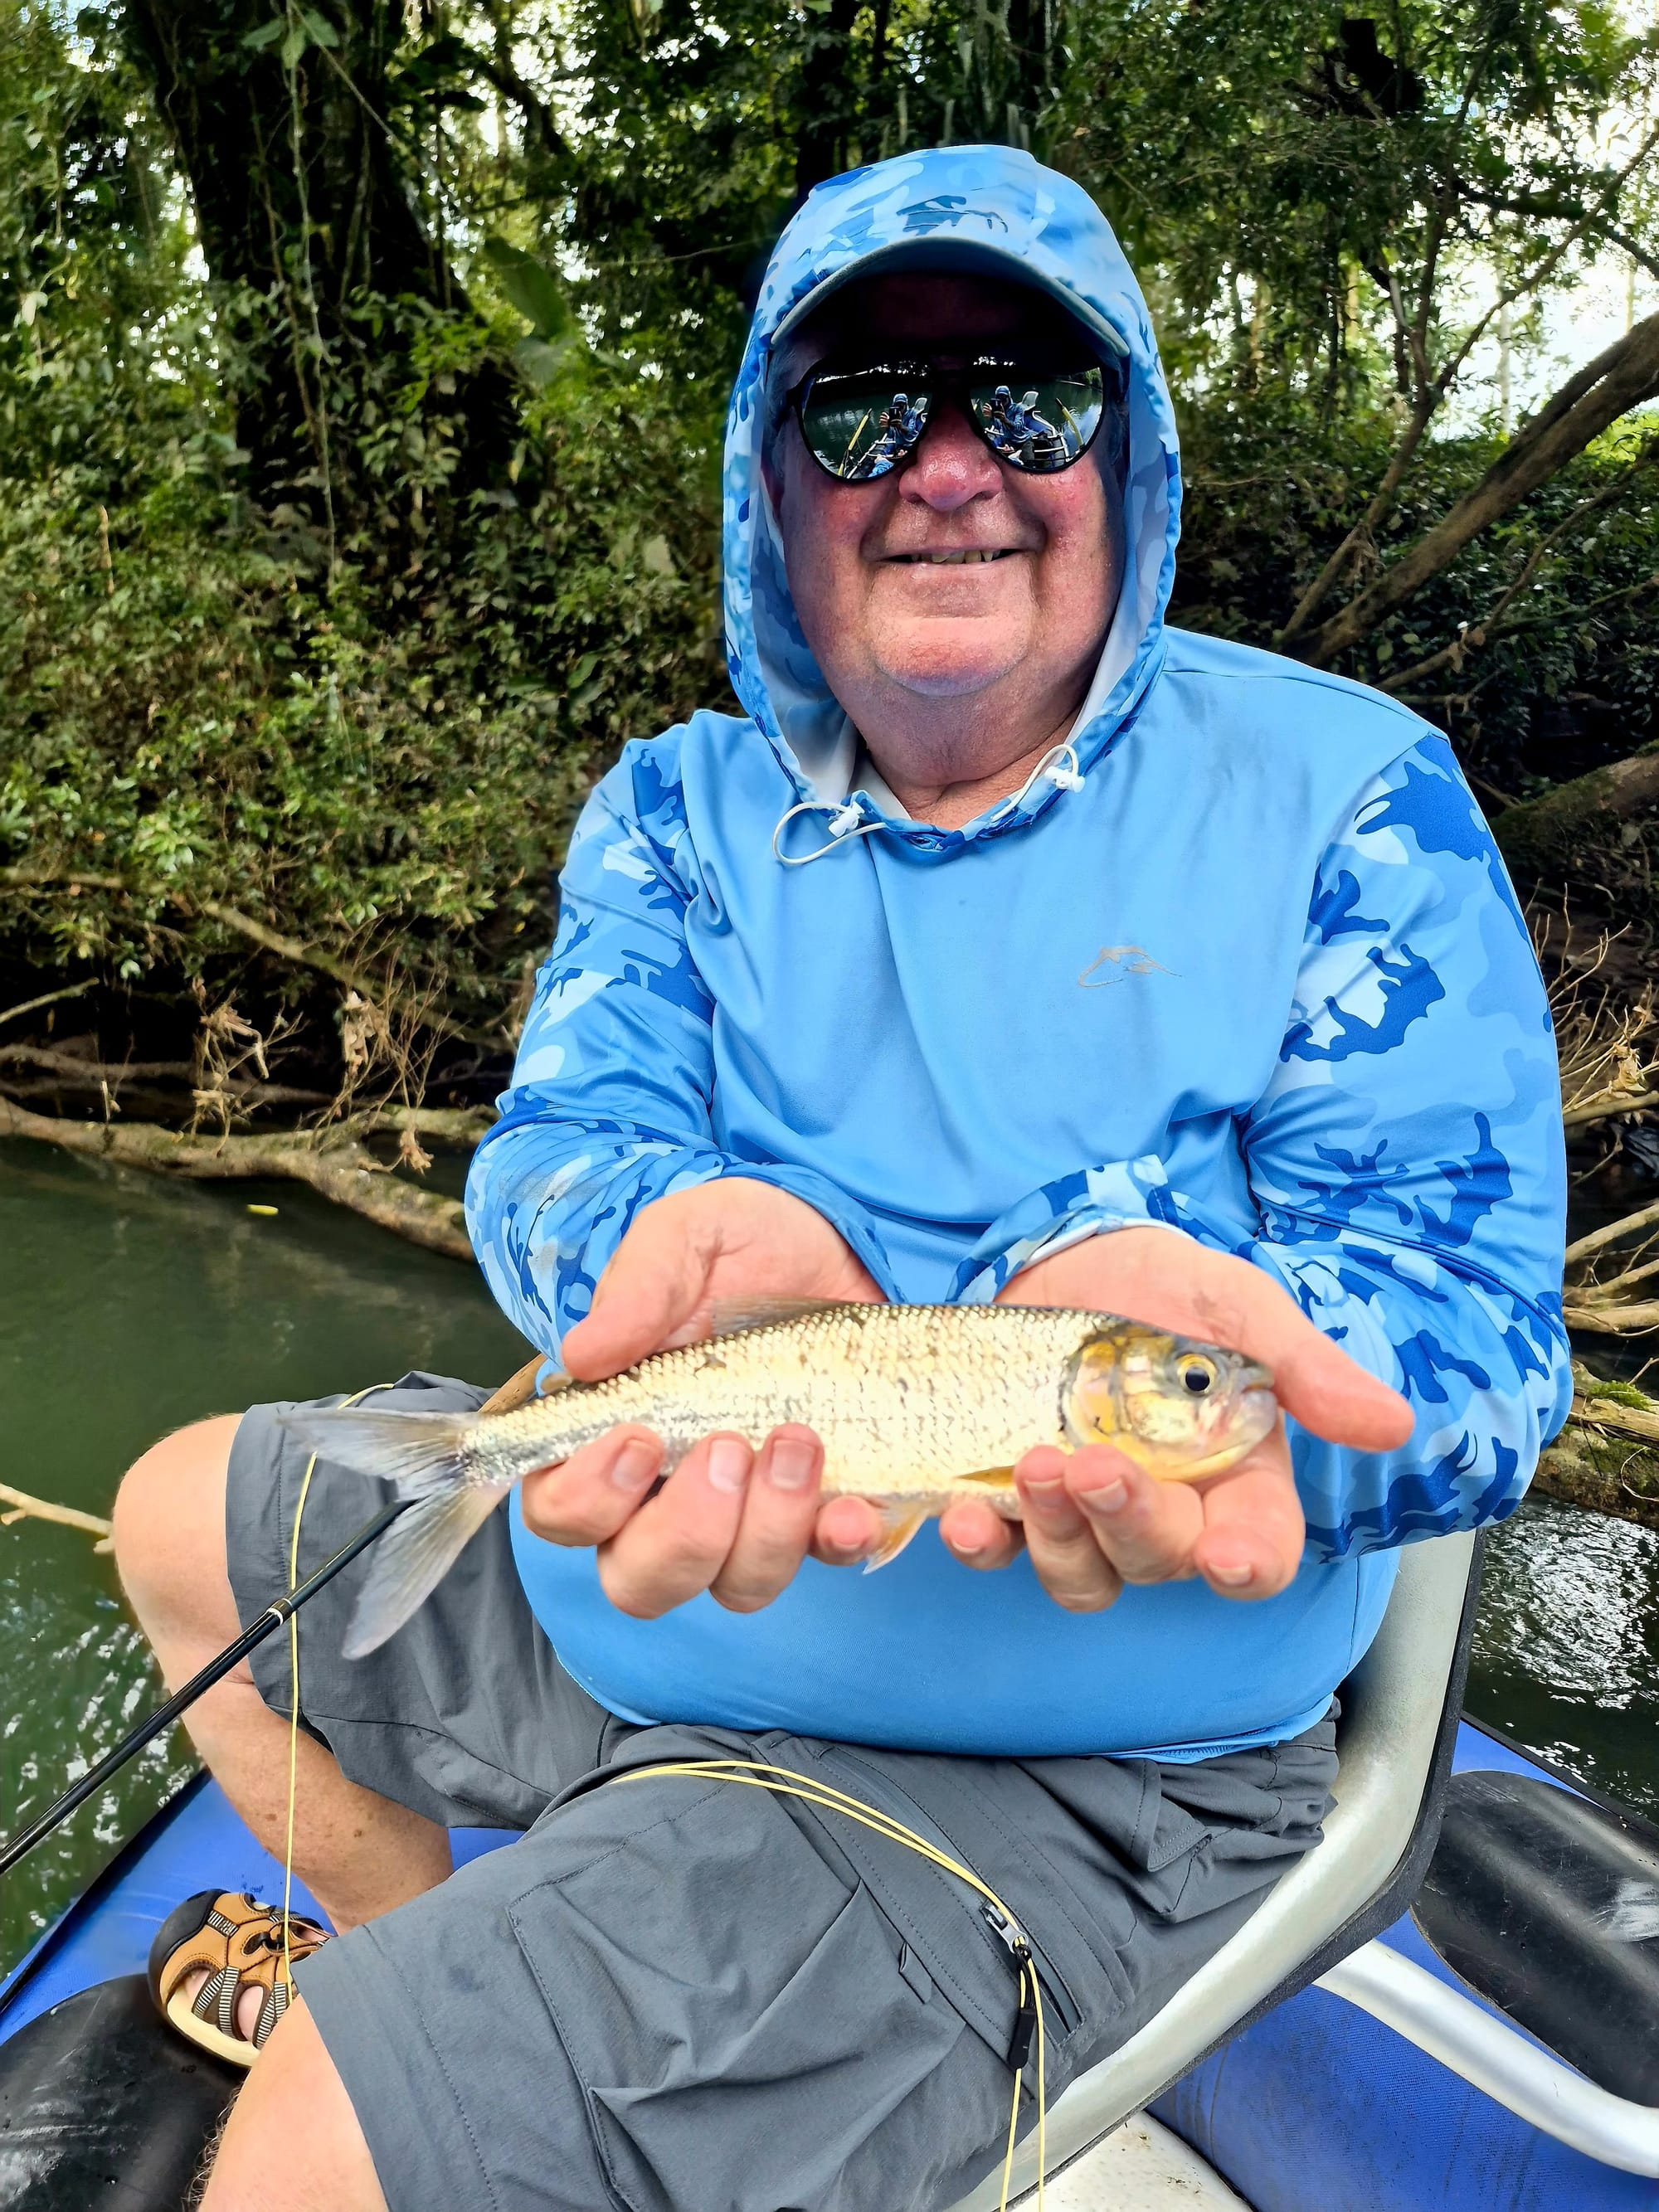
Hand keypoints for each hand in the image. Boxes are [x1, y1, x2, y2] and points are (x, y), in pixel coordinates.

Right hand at [521, 1178, 885, 1615]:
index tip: (639, 1438)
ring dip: (766, 1533)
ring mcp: (748, 1515)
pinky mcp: (821, 1509)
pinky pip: (826, 1559)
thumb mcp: (684, 1238)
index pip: (561, 1511)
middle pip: (641, 1579)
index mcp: (608, 1437)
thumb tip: (582, 1356)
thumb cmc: (739, 1246)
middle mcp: (666, 1497)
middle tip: (727, 1449)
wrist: (838, 1242)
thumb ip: (636, 1287)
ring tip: (798, 1440)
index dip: (588, 1498)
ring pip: (735, 1585)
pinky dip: (839, 1540)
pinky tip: (852, 1505)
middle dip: (683, 1534)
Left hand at [934, 1227, 1411, 1610]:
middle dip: (1130, 1525)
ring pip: (1080, 1573)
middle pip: (1159, 1560)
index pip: (1259, 1548)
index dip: (1249, 1561)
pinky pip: (999, 1549)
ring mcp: (1082, 1513)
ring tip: (1034, 1469)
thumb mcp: (1239, 1307)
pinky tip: (964, 1518)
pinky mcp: (1012, 1499)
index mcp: (1233, 1476)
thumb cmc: (1167, 1287)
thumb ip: (1304, 1367)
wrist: (1067, 1254)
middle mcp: (1163, 1509)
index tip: (1227, 1556)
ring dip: (1056, 1538)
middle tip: (1093, 1467)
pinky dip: (981, 1543)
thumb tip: (1391, 1423)